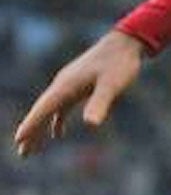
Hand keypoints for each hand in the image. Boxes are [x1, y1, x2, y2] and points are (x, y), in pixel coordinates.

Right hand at [12, 30, 145, 157]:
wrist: (126, 42)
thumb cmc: (120, 63)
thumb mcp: (112, 84)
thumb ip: (100, 102)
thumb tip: (91, 123)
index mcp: (67, 85)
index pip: (44, 108)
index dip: (32, 124)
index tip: (19, 139)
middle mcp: (63, 84)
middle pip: (42, 110)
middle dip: (32, 130)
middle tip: (22, 152)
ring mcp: (70, 83)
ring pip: (50, 109)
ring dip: (40, 127)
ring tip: (31, 148)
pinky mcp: (79, 84)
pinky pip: (62, 105)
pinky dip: (57, 119)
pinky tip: (58, 133)